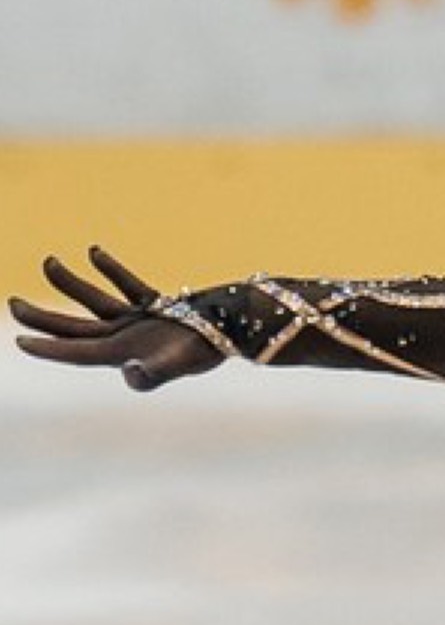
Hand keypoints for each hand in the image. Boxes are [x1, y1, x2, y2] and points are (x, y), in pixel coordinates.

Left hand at [8, 247, 221, 386]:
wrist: (241, 329)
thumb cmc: (211, 348)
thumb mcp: (184, 362)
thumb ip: (155, 374)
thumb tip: (131, 373)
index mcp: (124, 353)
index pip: (77, 350)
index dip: (47, 347)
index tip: (18, 341)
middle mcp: (126, 340)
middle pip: (74, 329)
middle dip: (42, 318)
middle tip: (12, 303)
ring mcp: (139, 324)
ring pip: (95, 303)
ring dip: (70, 284)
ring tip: (48, 260)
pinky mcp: (156, 309)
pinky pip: (126, 287)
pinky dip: (110, 269)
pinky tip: (94, 251)